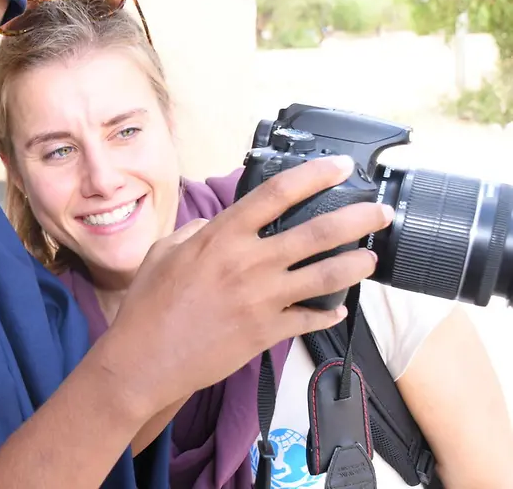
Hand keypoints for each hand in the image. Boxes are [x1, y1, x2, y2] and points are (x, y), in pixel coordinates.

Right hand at [94, 155, 393, 421]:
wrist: (146, 359)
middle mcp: (248, 263)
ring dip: (355, 264)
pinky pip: (310, 319)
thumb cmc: (148, 307)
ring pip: (326, 275)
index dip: (314, 175)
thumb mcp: (163, 252)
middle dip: (357, 218)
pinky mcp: (266, 332)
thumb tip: (213, 225)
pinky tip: (338, 309)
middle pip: (317, 232)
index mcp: (222, 237)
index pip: (277, 193)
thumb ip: (195, 232)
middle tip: (379, 212)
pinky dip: (328, 313)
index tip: (339, 167)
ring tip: (371, 257)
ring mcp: (261, 299)